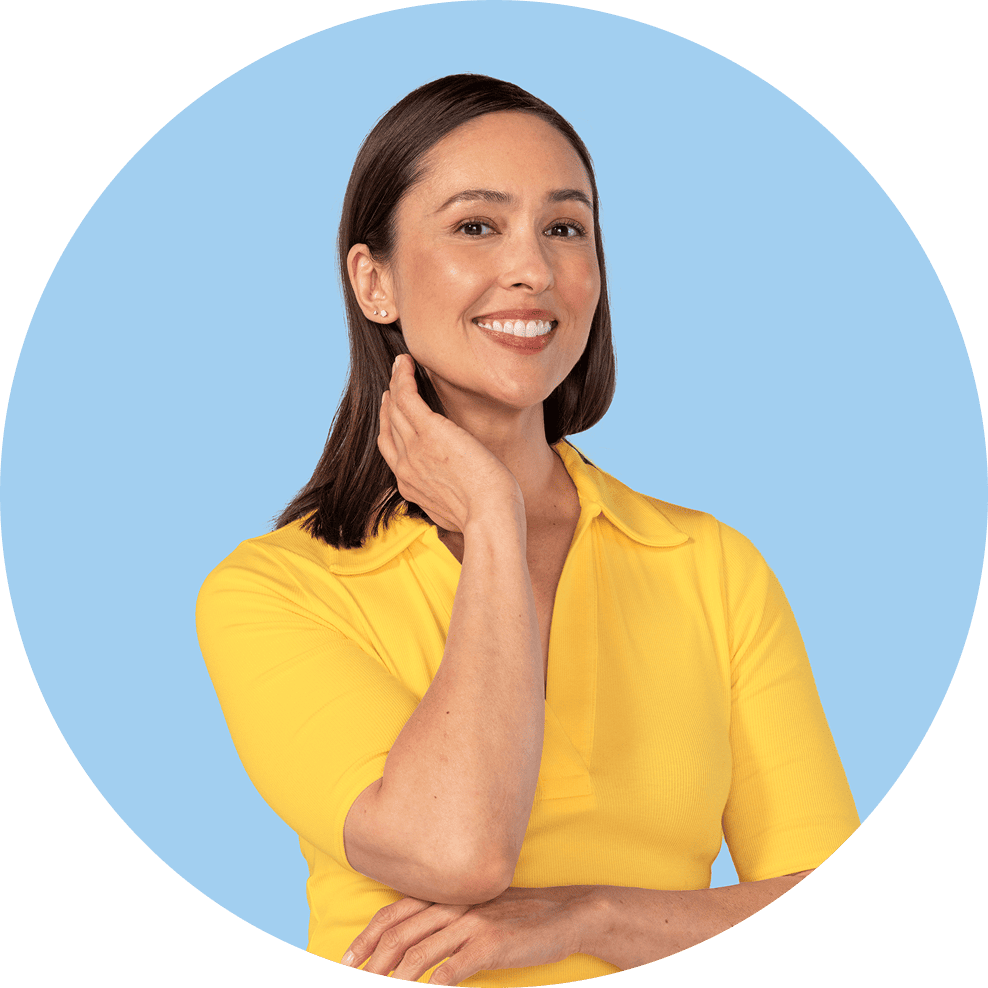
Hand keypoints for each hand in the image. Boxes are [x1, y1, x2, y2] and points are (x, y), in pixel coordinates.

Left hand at [341, 886, 594, 983]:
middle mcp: (455, 903)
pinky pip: (452, 969)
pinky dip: (432, 985)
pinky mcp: (491, 944)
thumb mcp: (477, 911)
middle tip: (353, 980)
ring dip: (394, 979)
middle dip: (371, 962)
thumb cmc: (518, 918)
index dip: (367, 936)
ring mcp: (472, 923)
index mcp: (448, 894)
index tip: (346, 959)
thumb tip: (412, 942)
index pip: (395, 912)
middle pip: (399, 933)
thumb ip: (446, 920)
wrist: (564, 914)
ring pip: (420, 954)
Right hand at [377, 354, 522, 532]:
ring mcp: (414, 448)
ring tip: (401, 364)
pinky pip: (406, 396)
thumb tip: (459, 490)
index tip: (395, 410)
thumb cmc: (487, 516)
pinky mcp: (429, 432)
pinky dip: (402, 377)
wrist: (490, 518)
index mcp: (410, 486)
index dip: (390, 426)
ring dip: (396, 381)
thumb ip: (449, 496)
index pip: (391, 449)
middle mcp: (405, 466)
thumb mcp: (458, 511)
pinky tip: (406, 362)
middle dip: (390, 401)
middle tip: (396, 381)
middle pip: (389, 425)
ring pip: (395, 407)